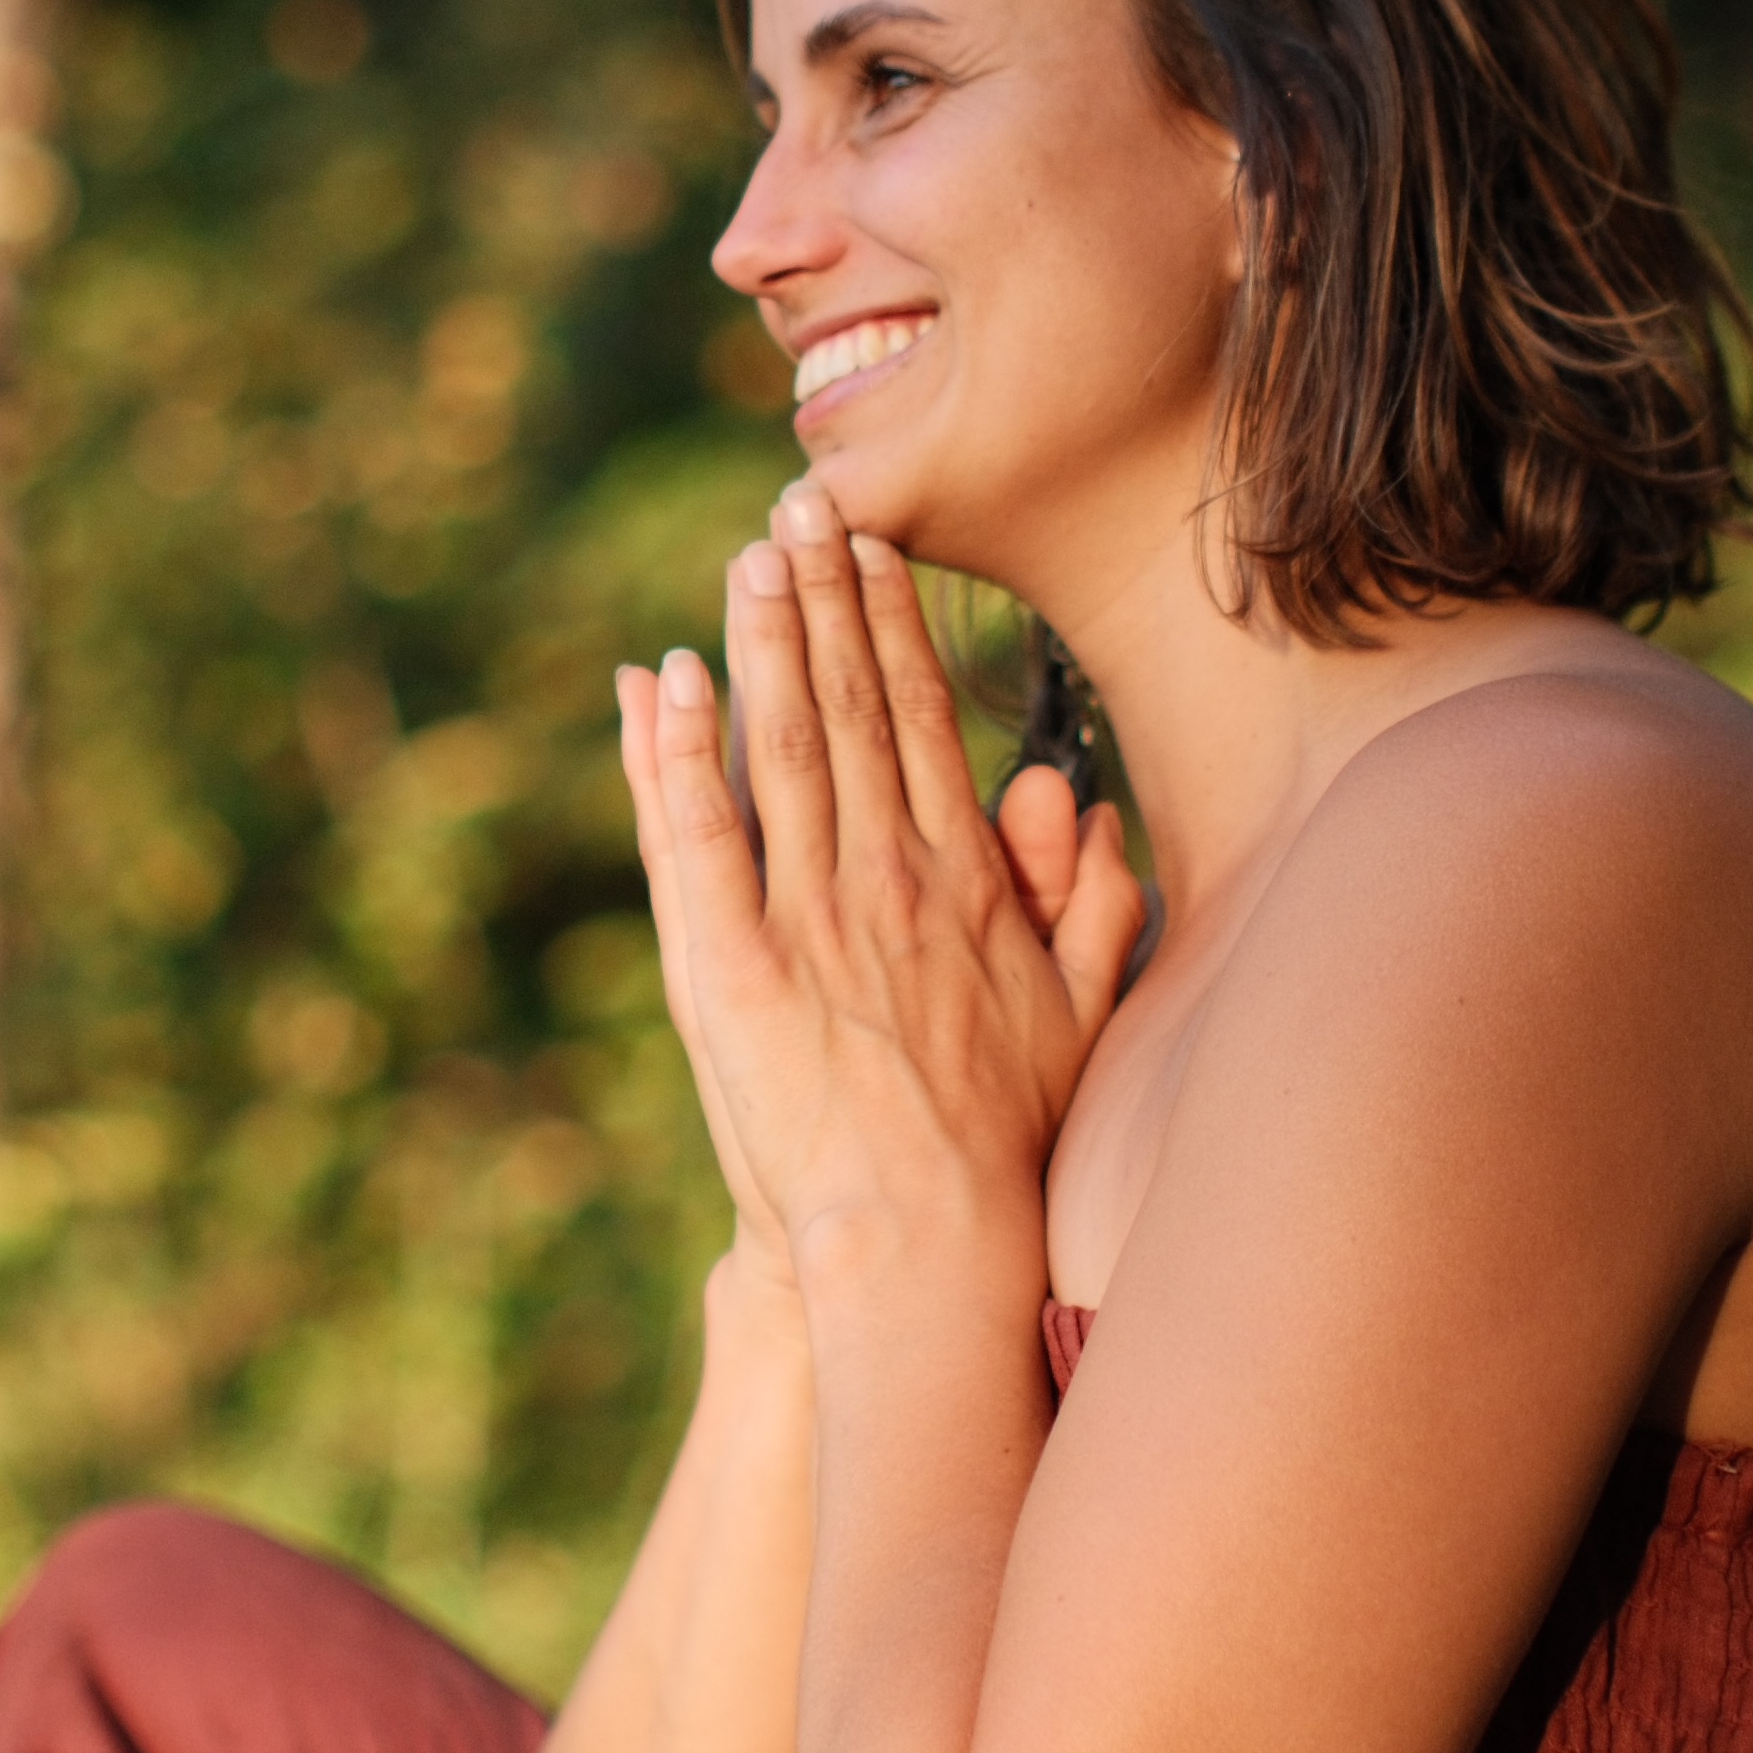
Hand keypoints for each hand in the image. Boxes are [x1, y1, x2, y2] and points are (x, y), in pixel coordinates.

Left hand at [613, 483, 1153, 1278]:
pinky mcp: (731, 970)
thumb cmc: (1011, 1145)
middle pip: (848, 708)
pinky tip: (663, 681)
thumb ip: (1089, 902)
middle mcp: (887, 879)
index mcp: (965, 882)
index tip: (871, 548)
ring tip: (745, 558)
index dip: (891, 625)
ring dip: (759, 643)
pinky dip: (677, 756)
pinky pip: (698, 838)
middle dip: (823, 598)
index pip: (921, 722)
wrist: (931, 1246)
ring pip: (778, 748)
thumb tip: (1083, 801)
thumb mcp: (1083, 1014)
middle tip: (798, 506)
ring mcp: (807, 919)